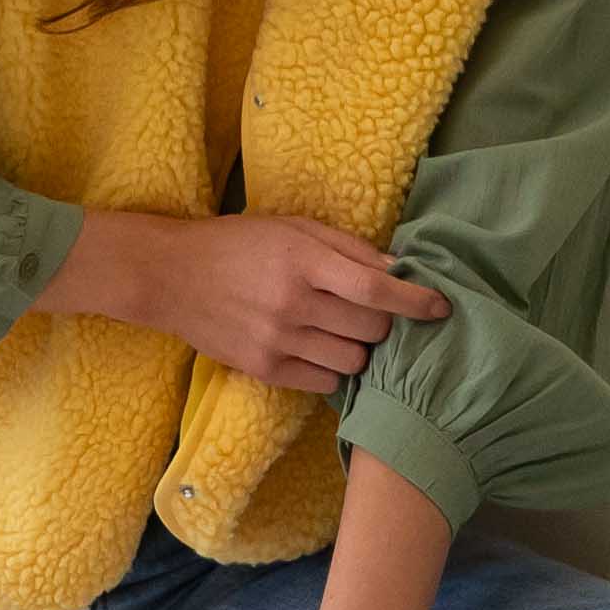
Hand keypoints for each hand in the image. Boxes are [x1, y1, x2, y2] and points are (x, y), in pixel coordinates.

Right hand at [105, 213, 450, 395]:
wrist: (169, 276)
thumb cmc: (236, 244)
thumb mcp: (292, 228)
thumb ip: (347, 247)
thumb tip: (399, 270)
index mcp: (303, 260)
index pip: (376, 290)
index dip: (416, 301)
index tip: (440, 307)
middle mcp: (292, 303)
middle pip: (372, 329)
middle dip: (384, 323)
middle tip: (369, 312)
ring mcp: (277, 340)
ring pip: (353, 360)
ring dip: (359, 347)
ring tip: (339, 330)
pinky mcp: (263, 369)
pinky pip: (324, 381)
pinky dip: (332, 367)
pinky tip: (318, 348)